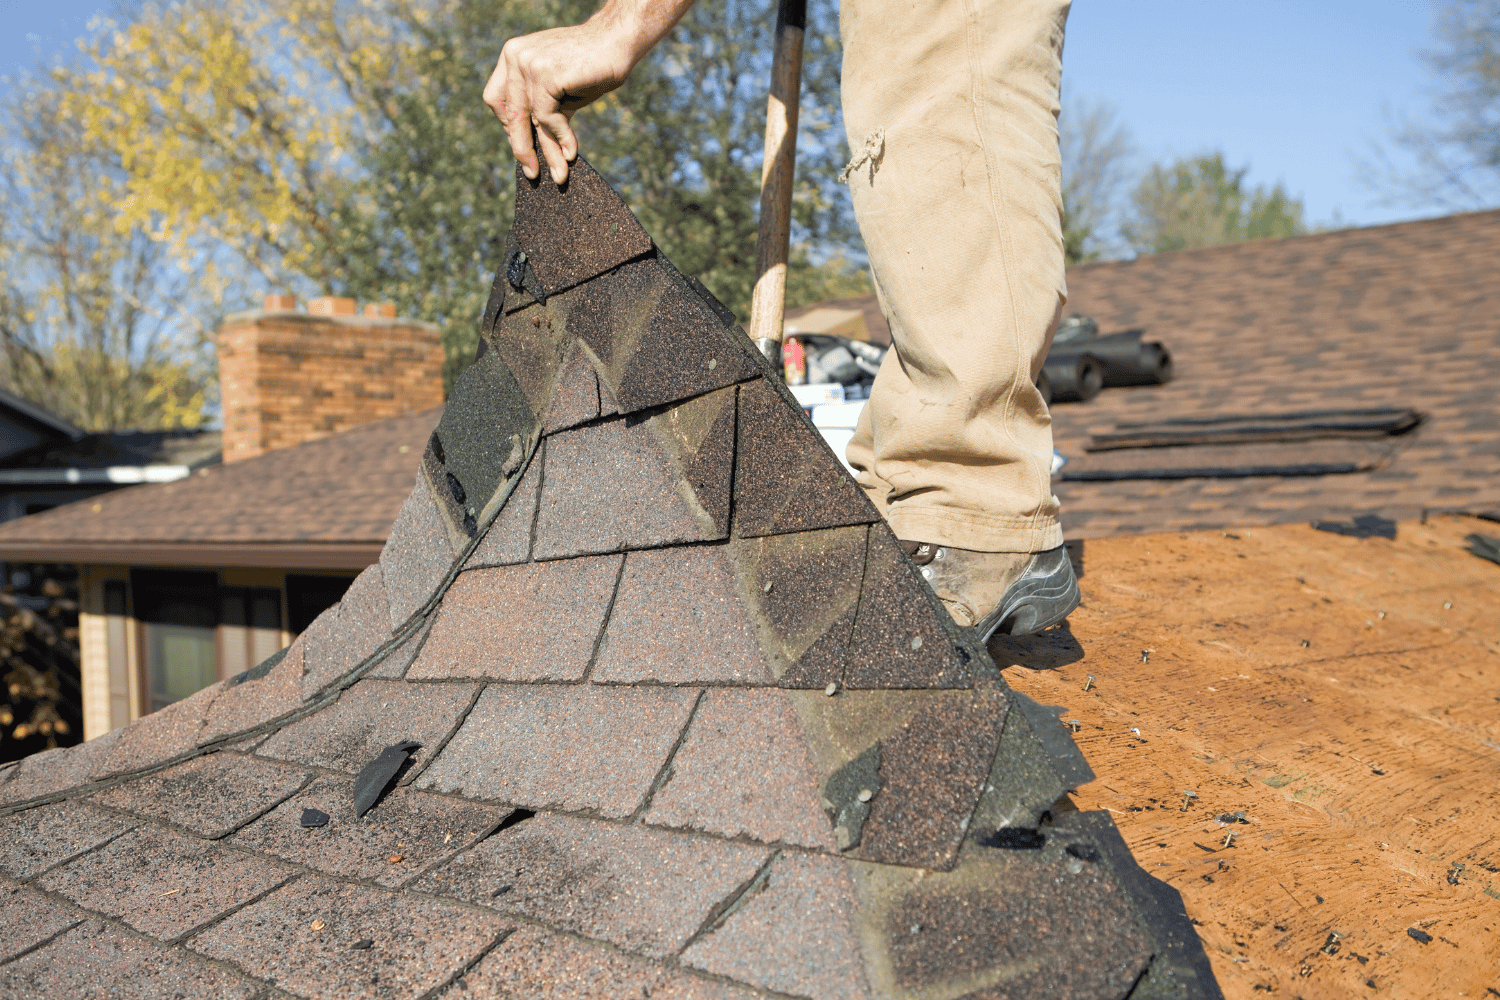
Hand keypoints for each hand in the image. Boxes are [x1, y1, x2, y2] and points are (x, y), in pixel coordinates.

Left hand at [484, 1, 697, 184]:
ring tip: (558, 174)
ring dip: (547, 151)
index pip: (498, 100)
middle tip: (532, 172)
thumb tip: (534, 150)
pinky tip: (572, 152)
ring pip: (529, 119)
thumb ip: (542, 110)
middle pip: (509, 112)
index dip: (509, 126)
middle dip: (521, 146)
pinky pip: (547, 117)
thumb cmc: (591, 67)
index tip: (523, 146)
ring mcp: (528, 63)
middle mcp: (515, 56)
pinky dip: (561, 138)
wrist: (617, 42)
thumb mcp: (559, 91)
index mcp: (512, 56)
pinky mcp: (545, 75)